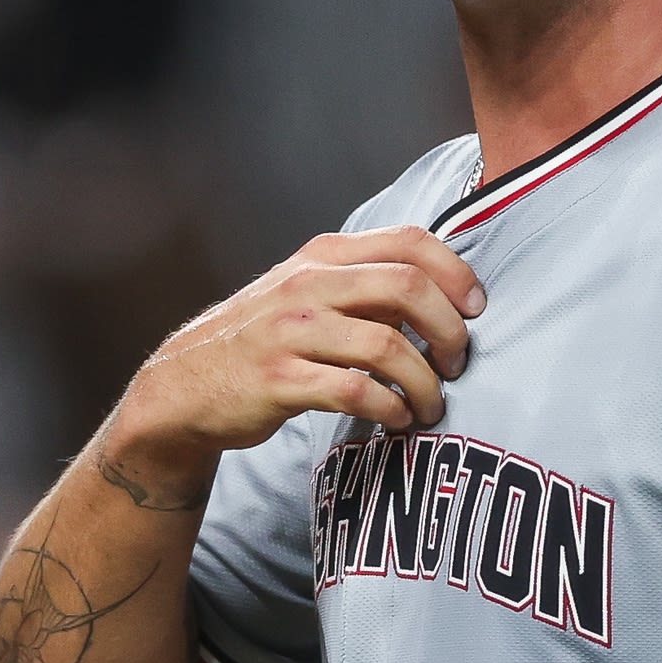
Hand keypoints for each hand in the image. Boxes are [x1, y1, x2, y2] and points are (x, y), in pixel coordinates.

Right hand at [99, 229, 482, 500]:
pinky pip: (355, 392)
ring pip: (387, 347)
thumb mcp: (309, 295)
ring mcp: (290, 332)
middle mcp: (308, 285)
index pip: (410, 242)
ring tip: (429, 406)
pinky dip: (389, 410)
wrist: (185, 386)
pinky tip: (396, 421)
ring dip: (424, 383)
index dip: (456, 273)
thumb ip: (366, 287)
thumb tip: (444, 300)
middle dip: (450, 330)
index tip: (476, 310)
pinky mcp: (278, 381)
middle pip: (407, 287)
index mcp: (323, 256)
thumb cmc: (265, 340)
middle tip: (457, 364)